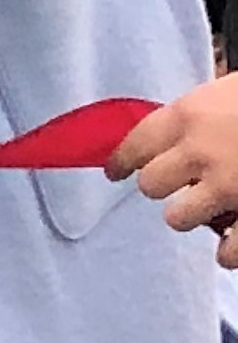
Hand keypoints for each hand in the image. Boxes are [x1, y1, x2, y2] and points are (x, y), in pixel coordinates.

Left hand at [109, 74, 237, 263]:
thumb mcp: (230, 90)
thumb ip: (200, 115)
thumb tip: (178, 133)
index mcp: (190, 115)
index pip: (136, 143)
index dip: (122, 160)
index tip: (116, 171)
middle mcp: (200, 153)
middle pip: (151, 185)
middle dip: (163, 186)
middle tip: (180, 185)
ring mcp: (229, 188)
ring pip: (178, 218)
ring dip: (189, 215)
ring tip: (209, 209)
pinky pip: (228, 251)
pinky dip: (230, 252)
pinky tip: (230, 248)